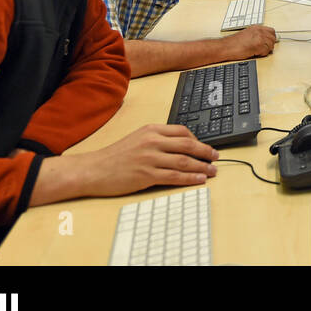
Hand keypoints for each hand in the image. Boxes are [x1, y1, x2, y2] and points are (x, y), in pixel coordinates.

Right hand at [73, 124, 217, 195]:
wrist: (94, 170)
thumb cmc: (114, 156)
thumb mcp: (137, 138)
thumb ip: (157, 139)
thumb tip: (180, 145)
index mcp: (151, 130)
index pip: (182, 132)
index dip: (198, 140)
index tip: (205, 147)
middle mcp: (153, 142)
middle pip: (188, 145)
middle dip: (206, 152)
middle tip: (216, 157)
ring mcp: (150, 158)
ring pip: (184, 161)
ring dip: (202, 166)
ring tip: (213, 171)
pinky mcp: (146, 175)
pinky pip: (174, 176)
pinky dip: (190, 178)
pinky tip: (199, 179)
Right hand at [227, 24, 276, 58]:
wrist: (226, 47)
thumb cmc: (233, 43)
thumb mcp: (247, 34)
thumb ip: (257, 35)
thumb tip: (266, 40)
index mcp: (256, 27)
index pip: (271, 31)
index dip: (270, 38)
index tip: (268, 43)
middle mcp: (259, 30)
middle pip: (273, 38)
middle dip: (269, 45)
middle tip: (262, 49)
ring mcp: (259, 37)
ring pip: (271, 45)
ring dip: (266, 50)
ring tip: (257, 51)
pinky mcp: (258, 45)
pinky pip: (266, 51)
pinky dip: (262, 54)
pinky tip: (255, 53)